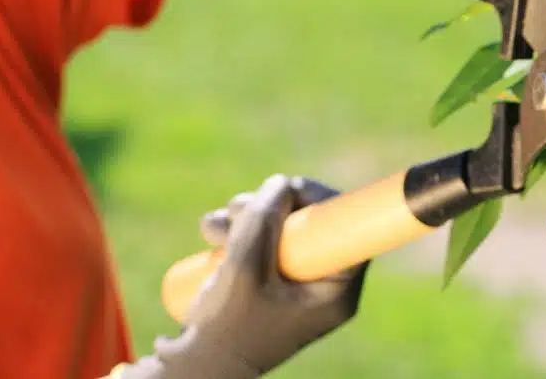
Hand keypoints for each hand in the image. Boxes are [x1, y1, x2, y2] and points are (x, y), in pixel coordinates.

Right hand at [122, 175, 368, 378]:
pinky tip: (212, 235)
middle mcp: (322, 283)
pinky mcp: (272, 276)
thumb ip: (263, 221)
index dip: (321, 200)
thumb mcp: (244, 268)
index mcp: (335, 290)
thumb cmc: (226, 328)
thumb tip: (281, 183)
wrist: (196, 365)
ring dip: (245, 215)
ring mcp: (297, 279)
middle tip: (236, 209)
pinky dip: (238, 230)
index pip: (349, 230)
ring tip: (213, 230)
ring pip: (282, 225)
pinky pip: (263, 238)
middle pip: (312, 221)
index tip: (292, 189)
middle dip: (270, 207)